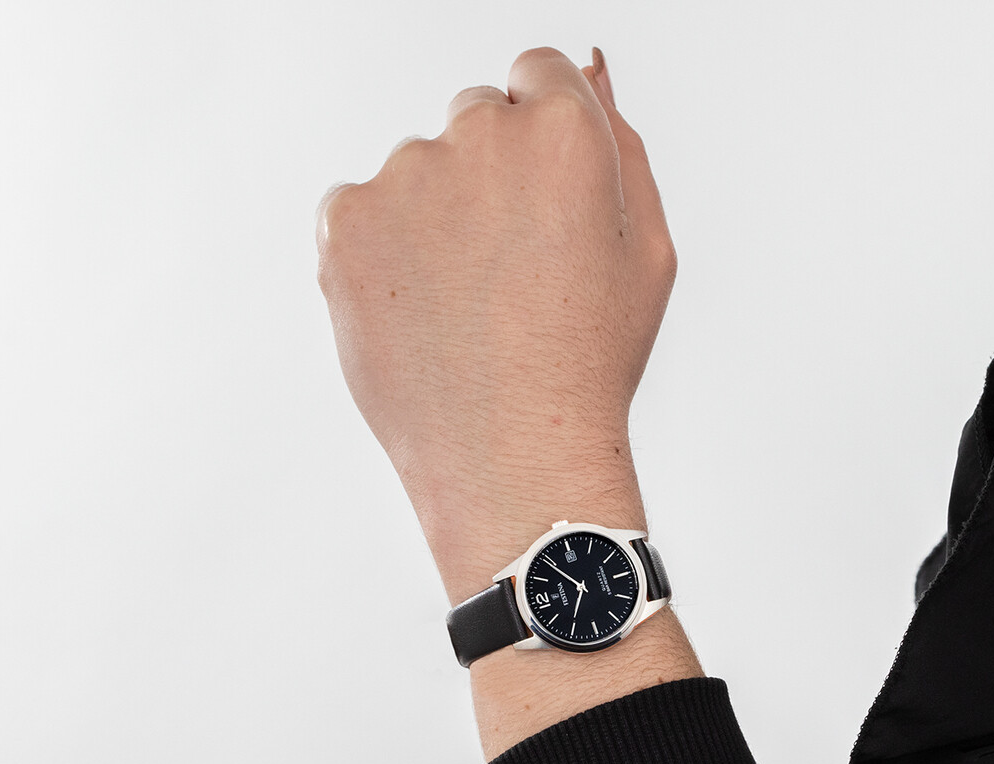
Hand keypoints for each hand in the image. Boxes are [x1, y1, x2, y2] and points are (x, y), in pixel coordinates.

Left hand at [316, 47, 677, 606]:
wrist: (513, 457)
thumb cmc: (585, 367)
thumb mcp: (647, 253)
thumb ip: (621, 147)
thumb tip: (588, 75)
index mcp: (564, 132)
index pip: (536, 77)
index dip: (540, 146)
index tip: (535, 201)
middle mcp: (480, 137)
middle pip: (474, 120)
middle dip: (489, 178)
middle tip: (507, 273)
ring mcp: (404, 179)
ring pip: (415, 172)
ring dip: (432, 218)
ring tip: (463, 308)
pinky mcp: (345, 224)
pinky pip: (359, 212)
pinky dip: (381, 253)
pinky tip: (419, 312)